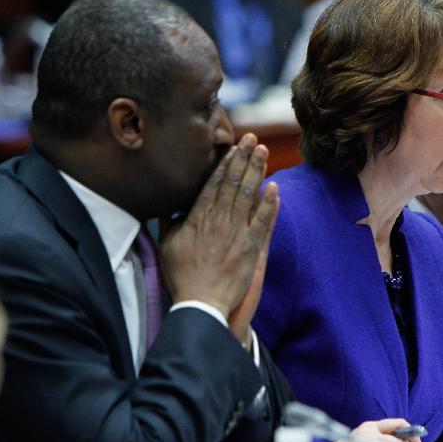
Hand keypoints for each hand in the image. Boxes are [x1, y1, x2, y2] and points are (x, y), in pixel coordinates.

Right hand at [161, 134, 279, 327]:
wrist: (200, 302)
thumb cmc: (182, 276)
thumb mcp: (167, 246)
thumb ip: (169, 223)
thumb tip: (167, 206)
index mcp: (197, 217)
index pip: (213, 183)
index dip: (225, 163)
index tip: (233, 147)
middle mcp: (218, 220)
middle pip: (232, 183)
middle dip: (243, 158)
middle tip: (252, 139)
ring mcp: (236, 232)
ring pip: (248, 195)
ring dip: (256, 171)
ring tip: (263, 152)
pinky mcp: (250, 246)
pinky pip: (262, 220)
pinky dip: (269, 203)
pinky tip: (275, 186)